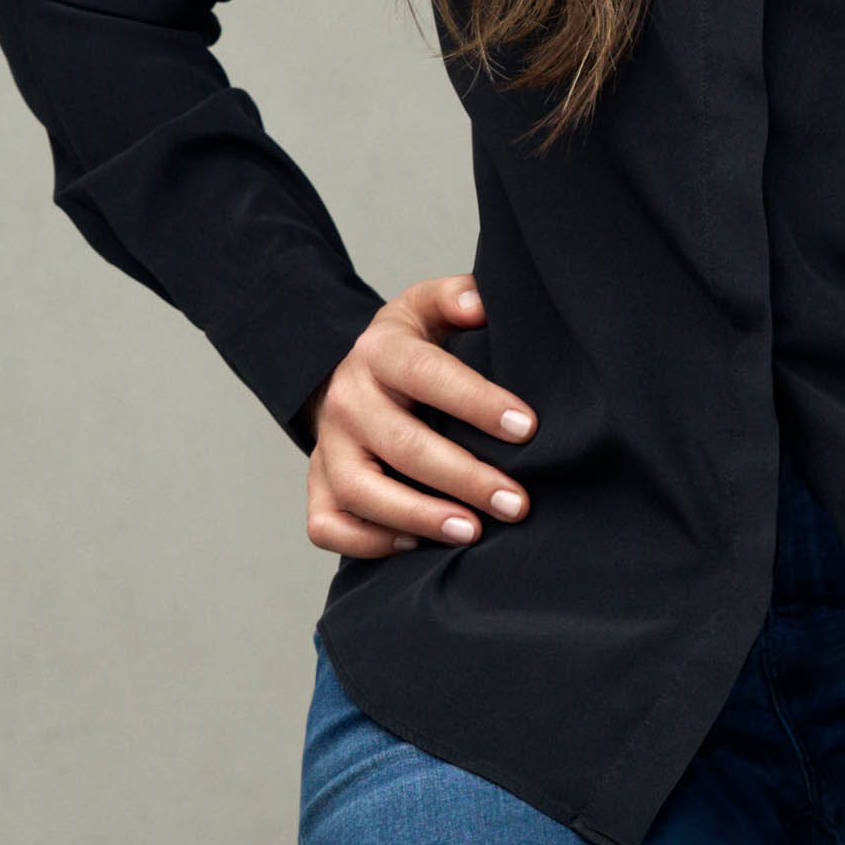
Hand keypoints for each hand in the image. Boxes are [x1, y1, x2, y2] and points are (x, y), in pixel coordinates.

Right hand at [302, 275, 535, 557]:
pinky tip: (417, 546)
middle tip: (516, 502)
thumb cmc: (405, 347)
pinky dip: (369, 542)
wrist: (343, 373)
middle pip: (401, 445)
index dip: (477, 402)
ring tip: (473, 532)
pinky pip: (328, 526)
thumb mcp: (426, 308)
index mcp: (380, 352)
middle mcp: (348, 401)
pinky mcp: (317, 486)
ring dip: (420, 517)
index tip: (527, 428)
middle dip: (464, 477)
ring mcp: (328, 448)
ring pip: (362, 492)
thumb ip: (456, 297)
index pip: (426, 374)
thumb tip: (481, 302)